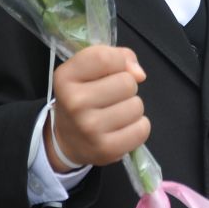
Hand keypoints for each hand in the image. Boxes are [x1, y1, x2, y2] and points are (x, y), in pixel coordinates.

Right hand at [49, 45, 149, 170]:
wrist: (67, 140)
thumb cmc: (82, 97)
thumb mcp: (86, 70)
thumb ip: (116, 58)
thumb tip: (139, 74)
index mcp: (66, 77)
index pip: (106, 57)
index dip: (118, 61)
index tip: (111, 70)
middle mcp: (75, 102)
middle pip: (127, 82)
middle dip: (125, 86)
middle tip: (110, 96)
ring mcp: (90, 128)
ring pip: (137, 105)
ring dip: (131, 107)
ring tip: (115, 113)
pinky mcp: (106, 149)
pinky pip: (142, 129)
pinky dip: (138, 127)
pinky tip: (122, 128)